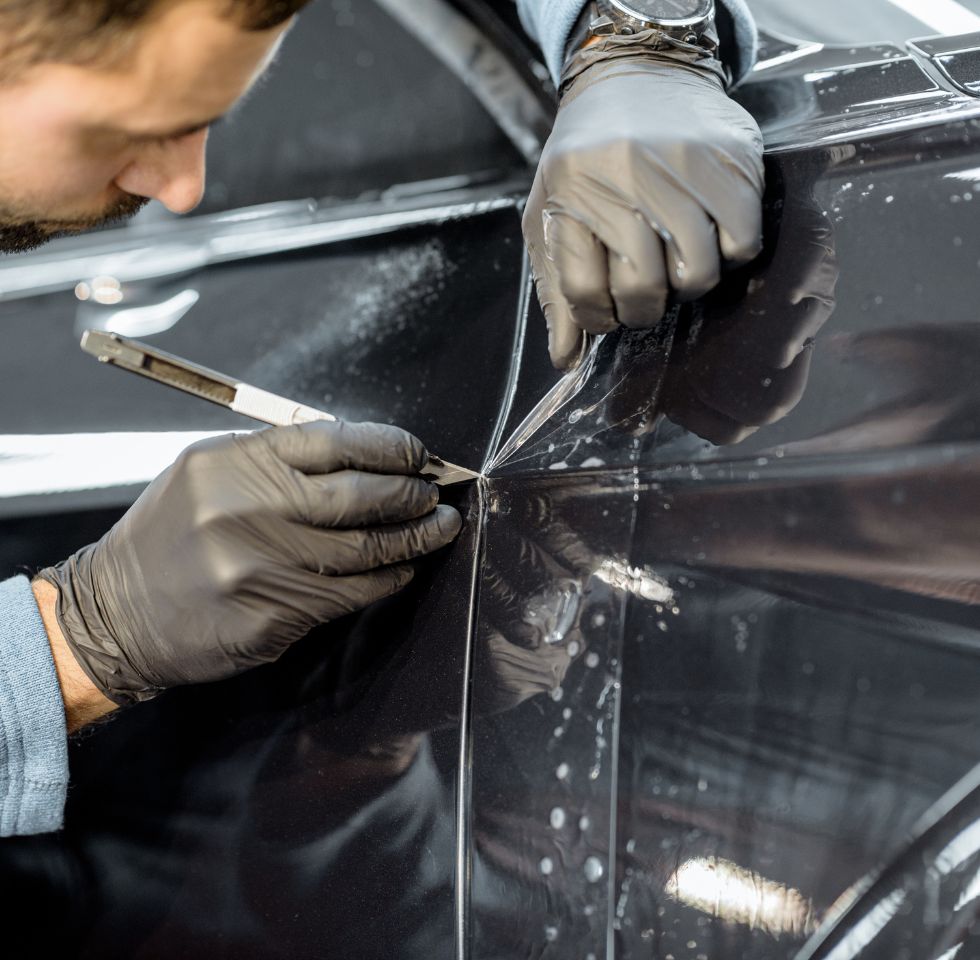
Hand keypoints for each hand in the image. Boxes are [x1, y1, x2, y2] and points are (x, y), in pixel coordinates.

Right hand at [40, 421, 461, 705]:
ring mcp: (260, 568)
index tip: (418, 453)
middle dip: (411, 493)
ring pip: (363, 549)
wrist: (116, 614)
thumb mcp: (207, 473)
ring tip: (440, 527)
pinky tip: (404, 568)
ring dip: (413, 538)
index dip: (389, 446)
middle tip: (436, 493)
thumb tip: (360, 455)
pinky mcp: (271, 617)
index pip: (332, 441)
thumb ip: (275, 458)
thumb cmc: (170, 534)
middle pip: (358, 496)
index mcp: (233, 463)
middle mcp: (247, 511)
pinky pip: (349, 595)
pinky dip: (386, 578)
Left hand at [524, 45, 764, 367]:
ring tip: (675, 265)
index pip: (584, 291)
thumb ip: (555, 290)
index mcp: (573, 192)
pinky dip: (729, 255)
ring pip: (697, 270)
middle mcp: (626, 175)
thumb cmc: (585, 160)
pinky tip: (709, 238)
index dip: (597, 317)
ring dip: (687, 285)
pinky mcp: (732, 159)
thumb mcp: (552, 215)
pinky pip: (742, 241)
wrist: (635, 76)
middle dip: (642, 309)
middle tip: (643, 294)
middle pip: (643, 287)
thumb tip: (566, 360)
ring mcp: (683, 165)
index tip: (605, 310)